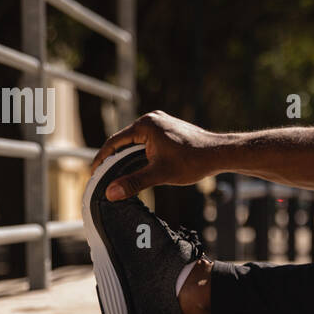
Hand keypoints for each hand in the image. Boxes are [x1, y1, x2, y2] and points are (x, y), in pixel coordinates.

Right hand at [90, 110, 224, 199]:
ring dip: (129, 158)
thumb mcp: (159, 174)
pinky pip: (148, 142)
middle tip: (105, 178)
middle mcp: (151, 120)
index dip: (102, 159)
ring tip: (120, 176)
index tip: (94, 174)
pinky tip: (141, 168)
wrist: (220, 154)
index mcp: (145, 125)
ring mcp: (161, 123)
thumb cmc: (193, 161)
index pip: (114, 142)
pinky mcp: (169, 130)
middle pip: (124, 141)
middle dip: (115, 160)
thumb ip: (133, 182)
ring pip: (136, 142)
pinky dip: (141, 154)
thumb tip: (110, 193)